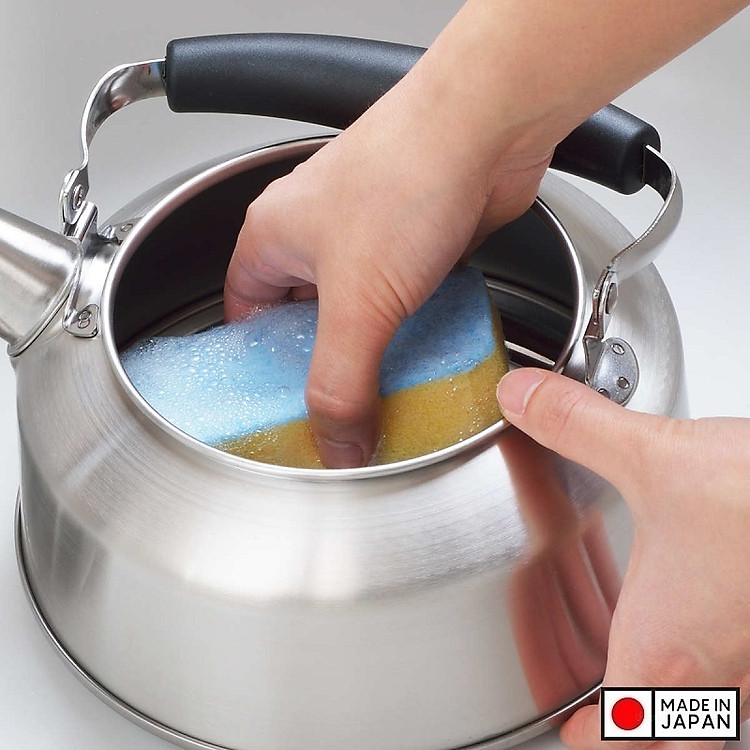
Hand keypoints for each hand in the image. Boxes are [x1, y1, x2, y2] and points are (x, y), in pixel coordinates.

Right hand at [224, 76, 551, 467]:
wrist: (489, 125)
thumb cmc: (409, 173)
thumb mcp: (358, 301)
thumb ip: (341, 382)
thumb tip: (336, 443)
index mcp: (273, 236)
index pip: (243, 314)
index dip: (258, 364)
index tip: (278, 405)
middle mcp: (316, 234)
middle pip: (303, 319)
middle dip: (321, 365)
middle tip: (336, 409)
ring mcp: (369, 237)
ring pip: (358, 312)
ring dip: (372, 350)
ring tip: (382, 391)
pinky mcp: (417, 244)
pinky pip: (402, 302)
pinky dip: (410, 331)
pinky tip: (422, 357)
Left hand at [496, 368, 749, 748]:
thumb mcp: (653, 455)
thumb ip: (576, 426)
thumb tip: (521, 400)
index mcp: (664, 646)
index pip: (618, 735)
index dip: (588, 737)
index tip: (570, 728)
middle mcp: (720, 668)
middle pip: (667, 736)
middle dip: (629, 720)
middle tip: (604, 703)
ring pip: (712, 708)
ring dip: (673, 693)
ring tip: (647, 658)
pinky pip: (742, 671)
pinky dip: (715, 660)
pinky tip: (706, 609)